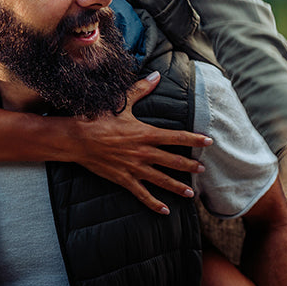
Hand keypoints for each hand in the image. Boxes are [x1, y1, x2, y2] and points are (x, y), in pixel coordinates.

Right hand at [72, 72, 212, 212]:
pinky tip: (165, 211)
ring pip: (161, 180)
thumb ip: (141, 90)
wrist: (78, 139)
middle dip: (189, 166)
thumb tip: (156, 75)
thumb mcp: (121, 103)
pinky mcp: (124, 179)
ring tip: (190, 193)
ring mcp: (134, 168)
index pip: (176, 137)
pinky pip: (142, 194)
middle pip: (172, 161)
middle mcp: (143, 152)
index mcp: (145, 134)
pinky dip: (154, 203)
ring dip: (177, 187)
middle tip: (202, 170)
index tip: (208, 141)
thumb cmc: (98, 119)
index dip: (194, 139)